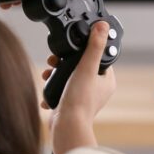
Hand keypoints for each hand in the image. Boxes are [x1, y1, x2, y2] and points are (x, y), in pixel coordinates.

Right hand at [47, 21, 116, 153]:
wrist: (65, 127)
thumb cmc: (79, 101)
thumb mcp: (86, 67)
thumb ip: (94, 46)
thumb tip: (103, 26)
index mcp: (106, 81)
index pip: (98, 57)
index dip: (85, 49)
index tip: (74, 46)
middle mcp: (97, 89)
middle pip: (80, 65)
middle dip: (65, 61)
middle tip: (55, 60)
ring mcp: (83, 97)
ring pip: (68, 77)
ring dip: (56, 73)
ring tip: (47, 73)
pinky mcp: (70, 104)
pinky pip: (60, 90)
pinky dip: (52, 87)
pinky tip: (47, 88)